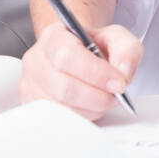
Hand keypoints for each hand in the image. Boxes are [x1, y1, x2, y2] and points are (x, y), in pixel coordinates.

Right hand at [19, 21, 143, 121]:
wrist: (80, 55)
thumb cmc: (93, 47)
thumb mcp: (116, 38)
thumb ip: (127, 50)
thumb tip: (123, 73)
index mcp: (54, 36)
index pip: (67, 56)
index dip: (96, 73)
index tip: (119, 82)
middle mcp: (37, 60)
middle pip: (65, 87)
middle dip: (98, 96)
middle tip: (114, 94)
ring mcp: (32, 85)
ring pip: (63, 108)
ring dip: (92, 108)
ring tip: (103, 97)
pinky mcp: (34, 105)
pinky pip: (59, 120)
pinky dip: (82, 116)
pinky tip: (89, 104)